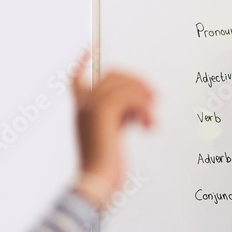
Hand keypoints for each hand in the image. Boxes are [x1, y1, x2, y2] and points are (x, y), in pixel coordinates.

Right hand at [72, 52, 155, 208]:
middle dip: (136, 82)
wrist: (97, 184)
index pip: (76, 77)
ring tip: (151, 119)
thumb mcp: (111, 138)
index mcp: (81, 111)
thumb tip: (139, 107)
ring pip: (124, 85)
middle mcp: (82, 105)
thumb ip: (119, 118)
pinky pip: (131, 97)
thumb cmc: (105, 169)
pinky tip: (149, 126)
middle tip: (155, 99)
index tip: (90, 47)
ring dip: (144, 100)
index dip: (83, 62)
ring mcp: (91, 106)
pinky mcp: (103, 112)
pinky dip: (145, 110)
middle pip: (112, 75)